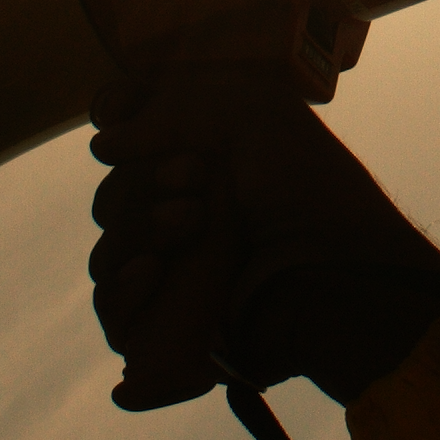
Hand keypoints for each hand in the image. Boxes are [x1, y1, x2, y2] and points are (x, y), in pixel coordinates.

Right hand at [88, 63, 439, 412]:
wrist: (335, 269)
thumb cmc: (310, 188)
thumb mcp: (257, 111)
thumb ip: (173, 107)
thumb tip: (104, 143)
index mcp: (203, 168)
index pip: (127, 143)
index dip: (117, 123)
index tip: (120, 112)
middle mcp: (184, 221)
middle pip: (111, 199)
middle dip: (142, 182)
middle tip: (196, 178)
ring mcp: (176, 279)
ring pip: (107, 255)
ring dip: (138, 230)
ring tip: (194, 223)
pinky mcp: (169, 332)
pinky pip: (113, 313)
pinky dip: (123, 288)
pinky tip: (154, 271)